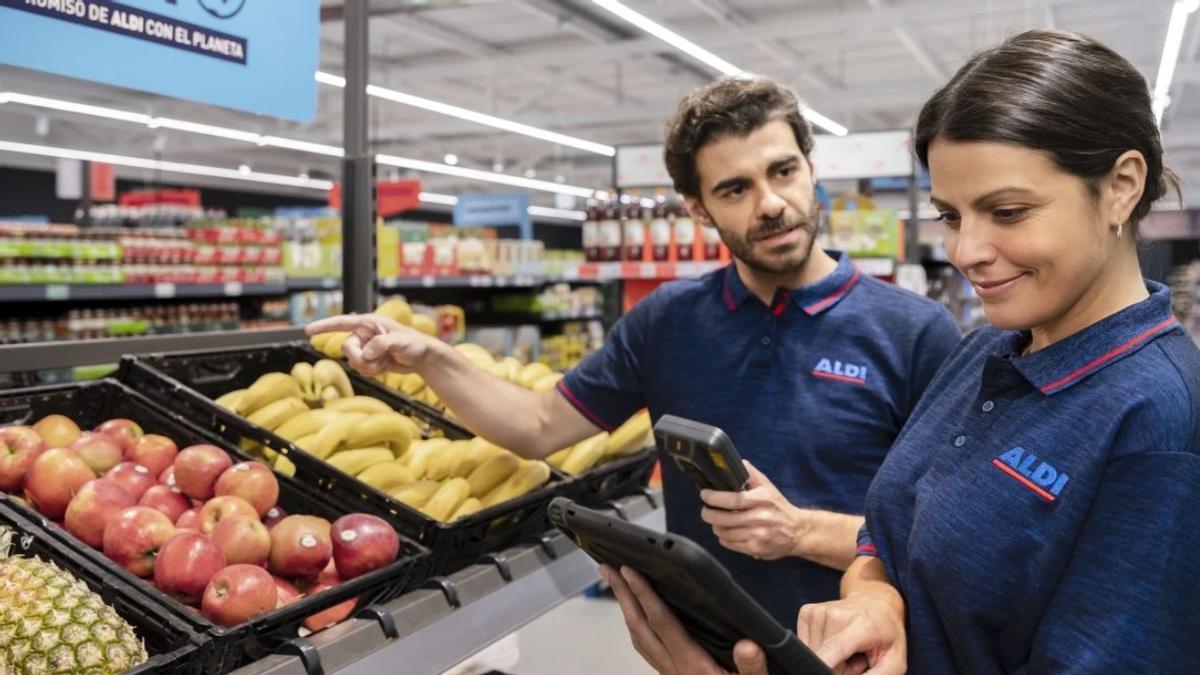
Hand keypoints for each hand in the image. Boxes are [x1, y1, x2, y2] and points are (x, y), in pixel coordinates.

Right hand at [306, 314, 433, 376]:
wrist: (424, 358)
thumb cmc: (415, 344)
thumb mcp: (401, 341)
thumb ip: (381, 344)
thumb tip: (366, 352)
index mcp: (369, 323)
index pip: (342, 323)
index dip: (324, 326)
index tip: (307, 330)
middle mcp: (364, 334)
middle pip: (346, 348)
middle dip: (360, 358)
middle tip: (378, 359)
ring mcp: (366, 347)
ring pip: (353, 361)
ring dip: (369, 366)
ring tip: (387, 361)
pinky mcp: (370, 359)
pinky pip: (361, 369)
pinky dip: (372, 371)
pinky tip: (385, 366)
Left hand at [601, 565, 768, 674]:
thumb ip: (752, 668)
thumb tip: (747, 645)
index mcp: (693, 666)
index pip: (662, 623)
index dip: (644, 595)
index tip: (630, 571)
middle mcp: (674, 669)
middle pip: (639, 627)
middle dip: (623, 596)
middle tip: (607, 568)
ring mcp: (670, 673)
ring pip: (638, 638)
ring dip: (626, 609)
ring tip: (617, 584)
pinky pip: (646, 648)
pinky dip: (637, 626)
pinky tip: (638, 617)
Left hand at [700, 461, 808, 559]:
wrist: (797, 531)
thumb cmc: (778, 507)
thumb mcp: (768, 487)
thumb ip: (751, 475)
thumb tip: (738, 463)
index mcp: (762, 500)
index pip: (734, 499)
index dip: (715, 498)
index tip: (705, 494)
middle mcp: (760, 518)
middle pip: (725, 518)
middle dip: (709, 514)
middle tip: (705, 511)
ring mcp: (758, 536)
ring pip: (724, 532)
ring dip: (716, 526)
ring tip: (717, 521)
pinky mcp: (755, 549)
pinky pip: (730, 544)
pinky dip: (724, 538)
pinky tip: (727, 532)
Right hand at [797, 591, 905, 674]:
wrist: (875, 602)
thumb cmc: (886, 635)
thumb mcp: (895, 662)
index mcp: (861, 625)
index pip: (834, 649)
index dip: (823, 665)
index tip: (818, 672)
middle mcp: (835, 614)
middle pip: (824, 660)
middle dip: (838, 668)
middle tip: (856, 657)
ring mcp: (818, 611)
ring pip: (814, 655)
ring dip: (830, 659)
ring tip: (847, 648)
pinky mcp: (807, 612)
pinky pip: (806, 645)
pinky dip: (820, 648)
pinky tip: (835, 639)